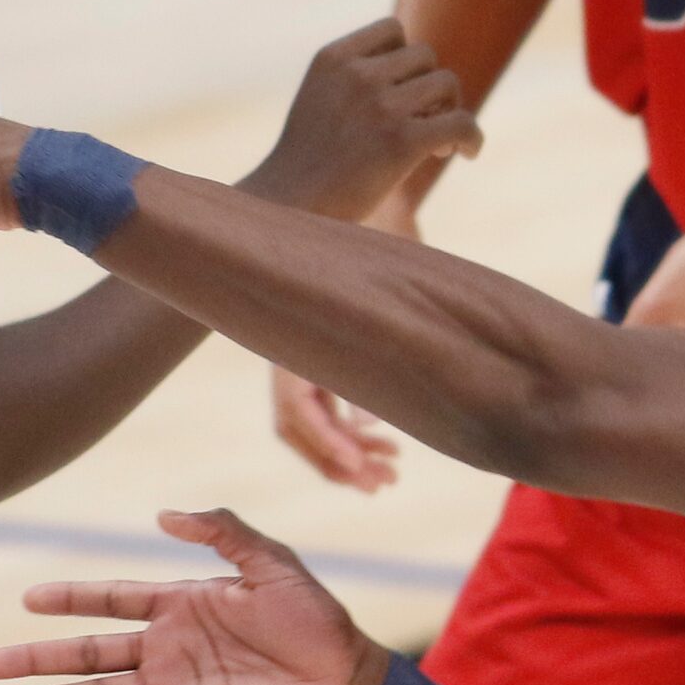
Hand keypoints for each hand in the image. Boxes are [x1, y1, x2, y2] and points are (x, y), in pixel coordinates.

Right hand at [0, 508, 395, 684]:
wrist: (347, 680)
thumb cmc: (315, 618)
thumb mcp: (270, 561)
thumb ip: (221, 531)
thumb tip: (163, 516)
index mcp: (181, 604)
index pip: (111, 599)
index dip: (70, 598)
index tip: (28, 600)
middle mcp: (166, 649)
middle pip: (86, 652)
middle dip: (35, 657)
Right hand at [241, 20, 482, 220]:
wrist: (286, 210)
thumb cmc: (304, 166)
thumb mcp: (320, 101)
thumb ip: (356, 81)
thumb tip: (420, 81)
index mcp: (333, 59)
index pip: (393, 30)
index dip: (406, 57)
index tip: (402, 89)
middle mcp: (357, 74)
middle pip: (425, 56)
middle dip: (429, 86)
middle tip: (421, 123)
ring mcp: (380, 105)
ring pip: (447, 83)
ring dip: (449, 110)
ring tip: (435, 144)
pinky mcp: (402, 141)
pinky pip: (462, 122)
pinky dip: (473, 137)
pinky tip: (468, 153)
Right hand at [271, 182, 421, 490]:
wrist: (379, 200)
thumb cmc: (383, 231)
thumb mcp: (389, 278)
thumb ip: (384, 339)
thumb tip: (374, 420)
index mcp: (295, 335)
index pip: (292, 411)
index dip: (324, 446)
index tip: (357, 470)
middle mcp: (294, 348)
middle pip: (302, 428)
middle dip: (339, 462)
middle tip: (383, 484)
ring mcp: (308, 352)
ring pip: (317, 424)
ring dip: (349, 453)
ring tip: (391, 474)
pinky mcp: (329, 352)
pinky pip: (331, 407)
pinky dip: (355, 431)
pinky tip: (387, 443)